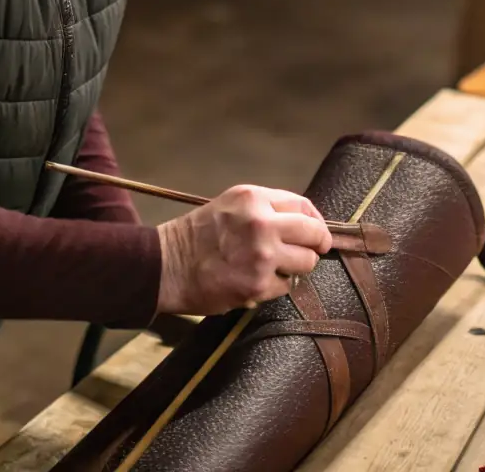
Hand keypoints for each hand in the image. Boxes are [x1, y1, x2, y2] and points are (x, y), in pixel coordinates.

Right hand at [155, 185, 332, 314]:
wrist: (167, 265)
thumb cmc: (198, 235)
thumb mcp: (230, 205)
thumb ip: (264, 209)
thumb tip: (304, 223)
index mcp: (254, 198)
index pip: (303, 206)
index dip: (316, 221)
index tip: (316, 232)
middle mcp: (262, 222)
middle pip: (313, 233)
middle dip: (317, 244)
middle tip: (314, 251)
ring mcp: (262, 254)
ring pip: (306, 262)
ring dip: (296, 267)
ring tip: (276, 267)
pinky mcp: (259, 283)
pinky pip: (287, 285)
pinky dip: (277, 286)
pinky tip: (257, 280)